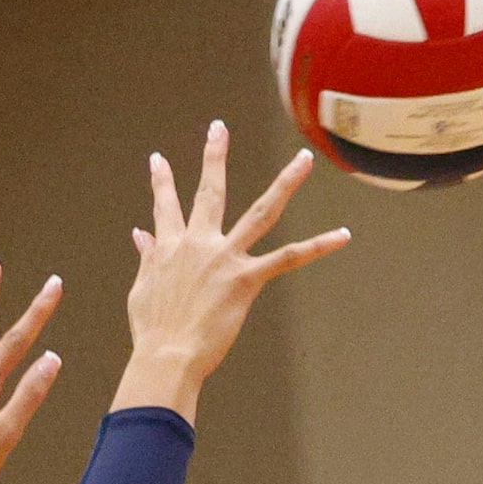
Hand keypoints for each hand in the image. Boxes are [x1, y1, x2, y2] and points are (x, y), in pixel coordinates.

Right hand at [113, 121, 348, 421]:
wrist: (166, 356)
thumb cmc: (152, 331)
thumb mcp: (142, 290)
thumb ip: (146, 259)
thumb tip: (138, 235)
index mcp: (169, 247)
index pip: (164, 206)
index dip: (161, 182)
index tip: (158, 159)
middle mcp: (198, 243)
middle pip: (210, 191)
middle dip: (214, 156)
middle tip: (218, 127)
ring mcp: (225, 257)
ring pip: (261, 211)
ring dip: (285, 183)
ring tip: (304, 159)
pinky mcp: (246, 279)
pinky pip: (289, 258)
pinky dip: (318, 246)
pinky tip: (343, 235)